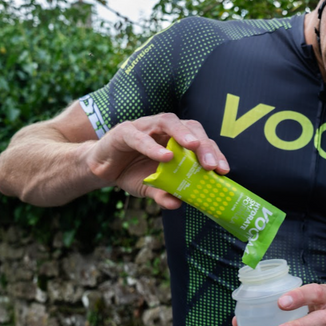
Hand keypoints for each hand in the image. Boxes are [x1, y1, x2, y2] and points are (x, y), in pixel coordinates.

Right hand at [85, 113, 228, 208]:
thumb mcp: (151, 187)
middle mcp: (164, 129)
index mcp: (176, 140)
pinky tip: (164, 156)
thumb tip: (178, 204)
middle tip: (211, 164)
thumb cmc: (131, 172)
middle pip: (190, 127)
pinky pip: (139, 136)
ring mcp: (144, 127)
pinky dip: (152, 145)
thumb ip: (164, 193)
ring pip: (168, 121)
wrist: (101, 168)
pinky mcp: (124, 131)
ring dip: (182, 134)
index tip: (223, 170)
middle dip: (204, 144)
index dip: (214, 153)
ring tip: (193, 147)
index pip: (201, 142)